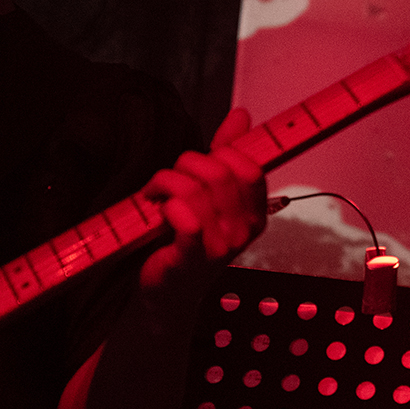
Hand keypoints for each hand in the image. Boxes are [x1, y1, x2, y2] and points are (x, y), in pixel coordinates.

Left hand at [138, 108, 266, 314]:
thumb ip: (227, 154)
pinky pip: (185, 219)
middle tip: (170, 176)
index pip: (250, 169)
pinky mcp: (192, 258)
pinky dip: (165, 206)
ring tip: (155, 192)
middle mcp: (242, 231)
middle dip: (185, 164)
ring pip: (194, 191)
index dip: (222, 154)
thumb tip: (241, 116)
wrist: (169, 293)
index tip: (201, 161)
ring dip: (166, 182)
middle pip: (218, 173)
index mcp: (253, 214)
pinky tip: (157, 211)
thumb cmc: (188, 242)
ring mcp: (219, 247)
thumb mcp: (212, 195)